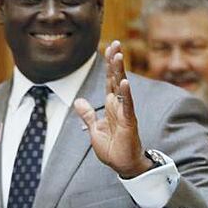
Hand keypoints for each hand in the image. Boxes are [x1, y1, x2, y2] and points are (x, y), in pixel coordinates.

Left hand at [74, 40, 151, 178]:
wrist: (123, 165)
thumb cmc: (112, 148)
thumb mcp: (94, 129)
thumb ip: (88, 114)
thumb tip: (78, 100)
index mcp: (111, 105)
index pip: (109, 80)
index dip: (108, 64)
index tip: (109, 47)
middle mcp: (119, 105)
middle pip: (116, 78)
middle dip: (115, 60)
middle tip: (116, 42)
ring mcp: (125, 112)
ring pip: (122, 87)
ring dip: (120, 71)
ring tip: (118, 55)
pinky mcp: (129, 122)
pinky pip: (127, 105)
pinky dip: (126, 94)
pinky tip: (124, 82)